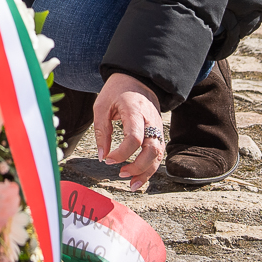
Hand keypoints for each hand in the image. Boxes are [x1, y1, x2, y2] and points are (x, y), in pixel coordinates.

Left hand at [93, 72, 164, 190]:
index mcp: (135, 110)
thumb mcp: (101, 105)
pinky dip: (150, 167)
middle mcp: (151, 120)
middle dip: (138, 167)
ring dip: (147, 172)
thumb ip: (101, 131)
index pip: (135, 138)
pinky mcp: (159, 131)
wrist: (137, 78)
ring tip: (131, 184)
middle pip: (152, 149)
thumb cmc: (116, 90)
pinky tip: (139, 176)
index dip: (122, 153)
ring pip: (159, 154)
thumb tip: (102, 156)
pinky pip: (158, 152)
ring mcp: (158, 126)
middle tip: (120, 174)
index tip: (108, 160)